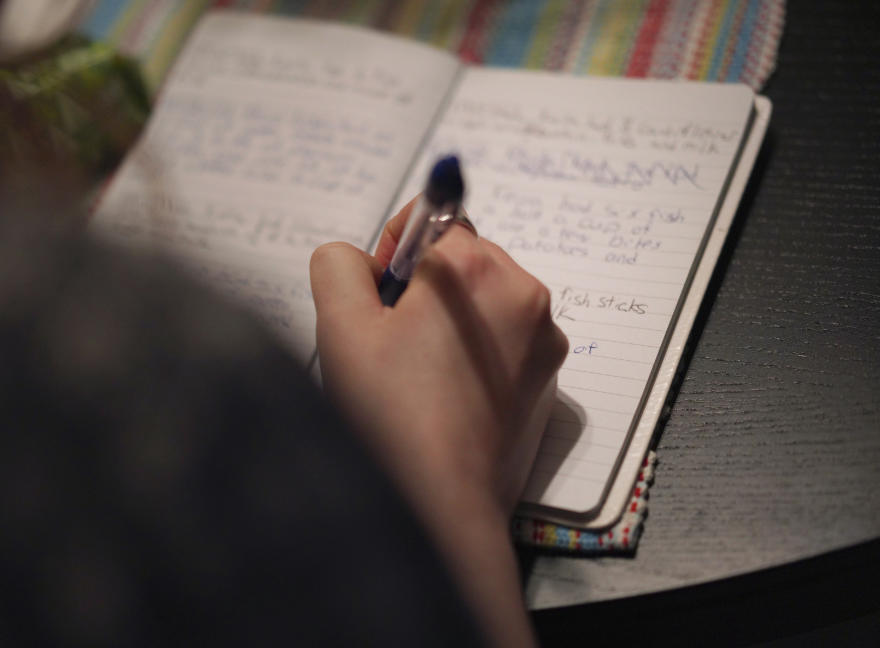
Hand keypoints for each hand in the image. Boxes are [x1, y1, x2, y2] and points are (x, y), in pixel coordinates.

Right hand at [310, 198, 567, 647]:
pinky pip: (508, 340)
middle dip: (428, 286)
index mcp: (477, 272)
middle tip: (396, 341)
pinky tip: (449, 392)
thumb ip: (339, 265)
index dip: (398, 252)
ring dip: (454, 318)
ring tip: (421, 372)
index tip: (383, 299)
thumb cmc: (390, 417)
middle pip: (466, 259)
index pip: (437, 220)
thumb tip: (361, 262)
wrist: (441, 506)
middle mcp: (525, 296)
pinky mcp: (549, 378)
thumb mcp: (341, 327)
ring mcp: (544, 341)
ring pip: (488, 301)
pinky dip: (479, 350)